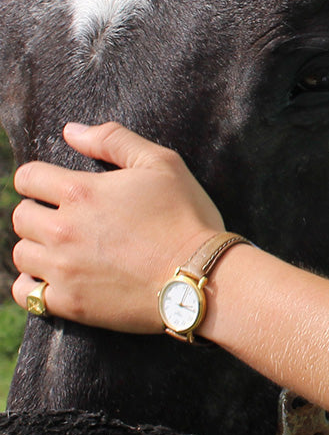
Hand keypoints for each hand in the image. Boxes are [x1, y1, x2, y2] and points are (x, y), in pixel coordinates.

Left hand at [10, 122, 224, 332]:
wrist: (201, 276)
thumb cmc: (186, 217)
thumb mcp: (161, 164)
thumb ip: (114, 140)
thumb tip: (70, 131)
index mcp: (81, 192)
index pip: (28, 178)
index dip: (37, 178)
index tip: (52, 187)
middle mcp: (63, 229)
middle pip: (20, 217)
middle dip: (38, 212)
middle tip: (63, 218)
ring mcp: (63, 269)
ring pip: (21, 254)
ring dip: (36, 248)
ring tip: (62, 249)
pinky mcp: (70, 303)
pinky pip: (27, 295)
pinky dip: (32, 286)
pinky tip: (51, 279)